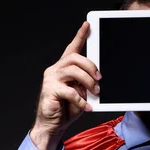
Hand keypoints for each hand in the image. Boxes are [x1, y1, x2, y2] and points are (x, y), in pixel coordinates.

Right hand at [30, 21, 101, 149]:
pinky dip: (81, 100)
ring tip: (95, 93)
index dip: (80, 35)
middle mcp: (55, 70)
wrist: (53, 125)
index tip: (87, 25)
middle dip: (90, 67)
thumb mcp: (81, 92)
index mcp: (63, 68)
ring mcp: (51, 79)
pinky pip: (70, 91)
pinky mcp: (50, 91)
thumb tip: (98, 79)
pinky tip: (87, 107)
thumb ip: (86, 83)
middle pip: (74, 58)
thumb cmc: (66, 108)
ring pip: (73, 71)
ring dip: (88, 82)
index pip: (72, 48)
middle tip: (99, 79)